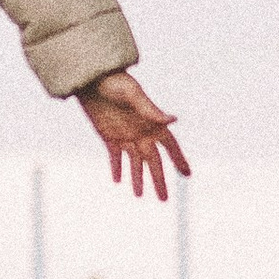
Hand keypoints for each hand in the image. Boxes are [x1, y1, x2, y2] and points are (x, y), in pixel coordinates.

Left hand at [74, 70, 187, 202]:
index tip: (187, 175)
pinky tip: (118, 180)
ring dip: (137, 178)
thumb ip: (151, 110)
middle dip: (158, 180)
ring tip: (139, 195)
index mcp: (151, 122)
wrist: (90, 78)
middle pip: (153, 161)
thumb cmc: (115, 81)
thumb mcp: (133, 94)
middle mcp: (141, 131)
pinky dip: (117, 168)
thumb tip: (174, 120)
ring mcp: (125, 135)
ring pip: (134, 162)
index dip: (179, 160)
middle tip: (164, 199)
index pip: (170, 145)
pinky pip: (114, 156)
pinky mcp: (108, 136)